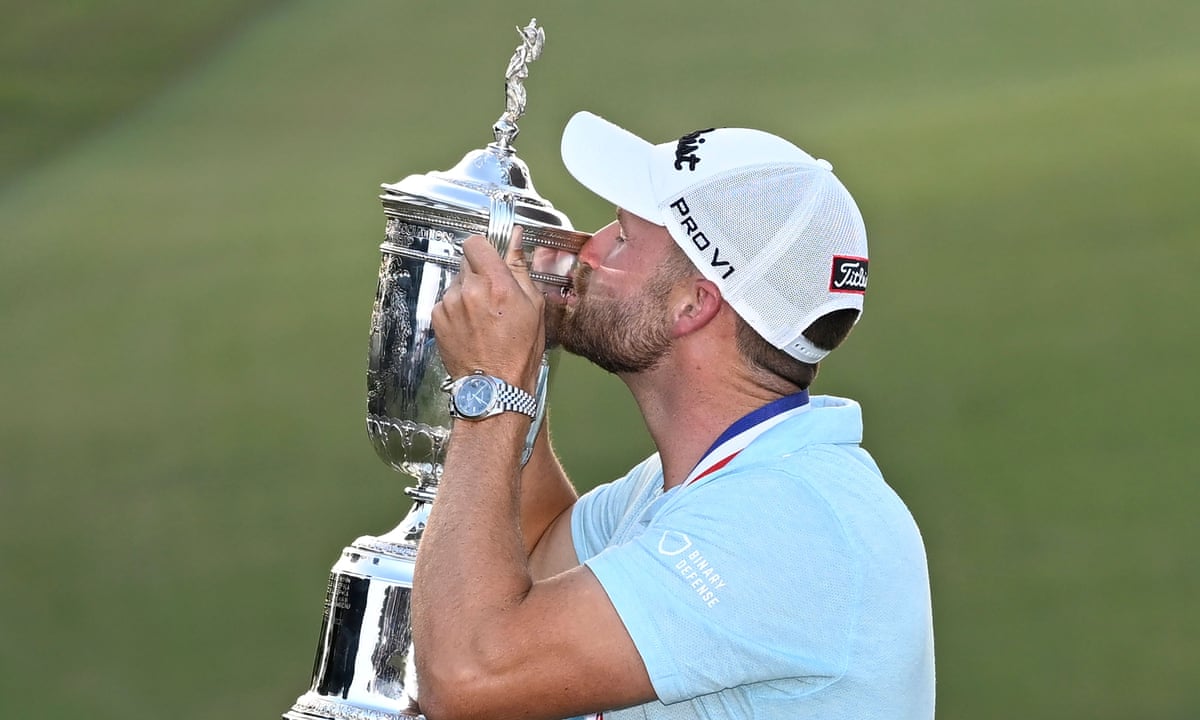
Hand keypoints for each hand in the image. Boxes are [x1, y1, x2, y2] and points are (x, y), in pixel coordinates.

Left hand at [431, 227, 545, 392]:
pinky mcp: (437, 318)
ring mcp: (449, 304)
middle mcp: (469, 290)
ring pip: (457, 284)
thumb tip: (516, 238)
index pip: (476, 243)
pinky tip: (471, 327)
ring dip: (468, 293)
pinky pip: (446, 302)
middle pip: (467, 263)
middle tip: (493, 297)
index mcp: (496, 283)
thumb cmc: (518, 351)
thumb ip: (520, 267)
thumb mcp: (533, 305)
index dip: (484, 249)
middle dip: (479, 274)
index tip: (490, 259)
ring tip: (483, 318)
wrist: (495, 386)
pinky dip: (457, 310)